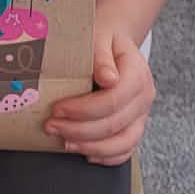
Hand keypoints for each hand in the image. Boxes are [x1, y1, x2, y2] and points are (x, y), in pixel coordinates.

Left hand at [47, 27, 154, 166]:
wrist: (115, 40)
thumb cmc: (103, 37)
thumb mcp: (99, 36)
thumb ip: (101, 56)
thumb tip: (107, 78)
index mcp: (137, 74)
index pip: (112, 100)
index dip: (83, 110)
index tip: (57, 109)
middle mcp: (144, 96)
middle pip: (114, 124)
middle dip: (79, 130)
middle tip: (50, 126)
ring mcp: (142, 114)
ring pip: (123, 142)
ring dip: (91, 147)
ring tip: (64, 143)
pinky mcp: (135, 125)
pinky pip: (127, 149)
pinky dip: (107, 156)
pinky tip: (86, 153)